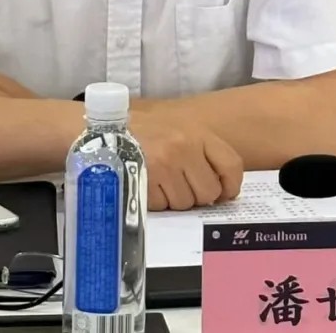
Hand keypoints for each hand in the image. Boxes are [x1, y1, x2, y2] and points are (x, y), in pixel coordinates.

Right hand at [128, 110, 243, 211]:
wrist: (104, 131)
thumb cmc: (144, 131)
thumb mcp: (178, 128)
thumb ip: (201, 152)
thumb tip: (222, 186)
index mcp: (196, 133)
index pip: (231, 165)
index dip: (231, 185)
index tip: (224, 194)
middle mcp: (183, 148)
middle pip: (209, 191)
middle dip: (197, 195)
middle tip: (182, 185)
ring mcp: (164, 166)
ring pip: (186, 203)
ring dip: (174, 199)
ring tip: (160, 181)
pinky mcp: (144, 182)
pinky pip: (162, 207)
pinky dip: (156, 201)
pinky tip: (147, 184)